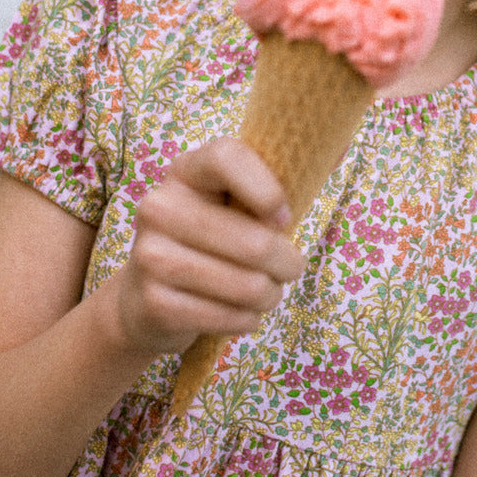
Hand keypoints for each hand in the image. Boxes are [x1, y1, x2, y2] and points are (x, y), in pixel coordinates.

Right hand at [114, 137, 304, 355]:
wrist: (145, 298)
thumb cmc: (209, 242)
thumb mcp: (231, 206)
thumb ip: (270, 188)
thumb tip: (332, 161)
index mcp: (185, 172)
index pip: (227, 157)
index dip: (266, 188)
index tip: (284, 217)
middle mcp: (159, 207)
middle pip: (253, 241)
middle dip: (287, 263)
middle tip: (289, 268)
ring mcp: (150, 256)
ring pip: (248, 286)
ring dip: (270, 295)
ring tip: (265, 292)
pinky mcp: (154, 303)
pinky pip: (230, 317)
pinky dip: (248, 320)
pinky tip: (241, 312)